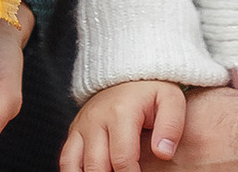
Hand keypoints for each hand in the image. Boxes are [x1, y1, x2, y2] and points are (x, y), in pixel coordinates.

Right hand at [64, 79, 186, 171]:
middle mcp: (95, 118)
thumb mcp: (170, 100)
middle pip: (96, 165)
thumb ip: (171, 126)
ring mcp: (81, 125)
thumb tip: (163, 152)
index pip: (122, 159)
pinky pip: (66, 159)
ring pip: (73, 164)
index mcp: (120, 112)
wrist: (128, 74)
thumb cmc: (152, 91)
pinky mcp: (74, 131)